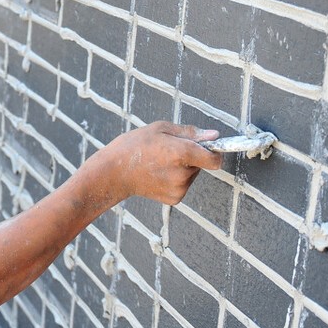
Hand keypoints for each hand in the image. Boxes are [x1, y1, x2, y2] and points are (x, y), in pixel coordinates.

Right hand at [90, 122, 222, 205]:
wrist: (113, 173)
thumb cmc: (133, 146)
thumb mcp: (160, 128)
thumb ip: (190, 132)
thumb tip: (214, 136)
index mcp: (182, 153)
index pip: (214, 159)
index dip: (214, 152)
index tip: (207, 148)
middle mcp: (183, 174)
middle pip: (201, 164)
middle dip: (191, 156)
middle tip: (168, 150)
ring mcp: (179, 188)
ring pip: (192, 174)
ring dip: (183, 168)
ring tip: (160, 162)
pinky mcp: (175, 199)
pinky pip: (184, 184)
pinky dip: (176, 179)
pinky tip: (158, 174)